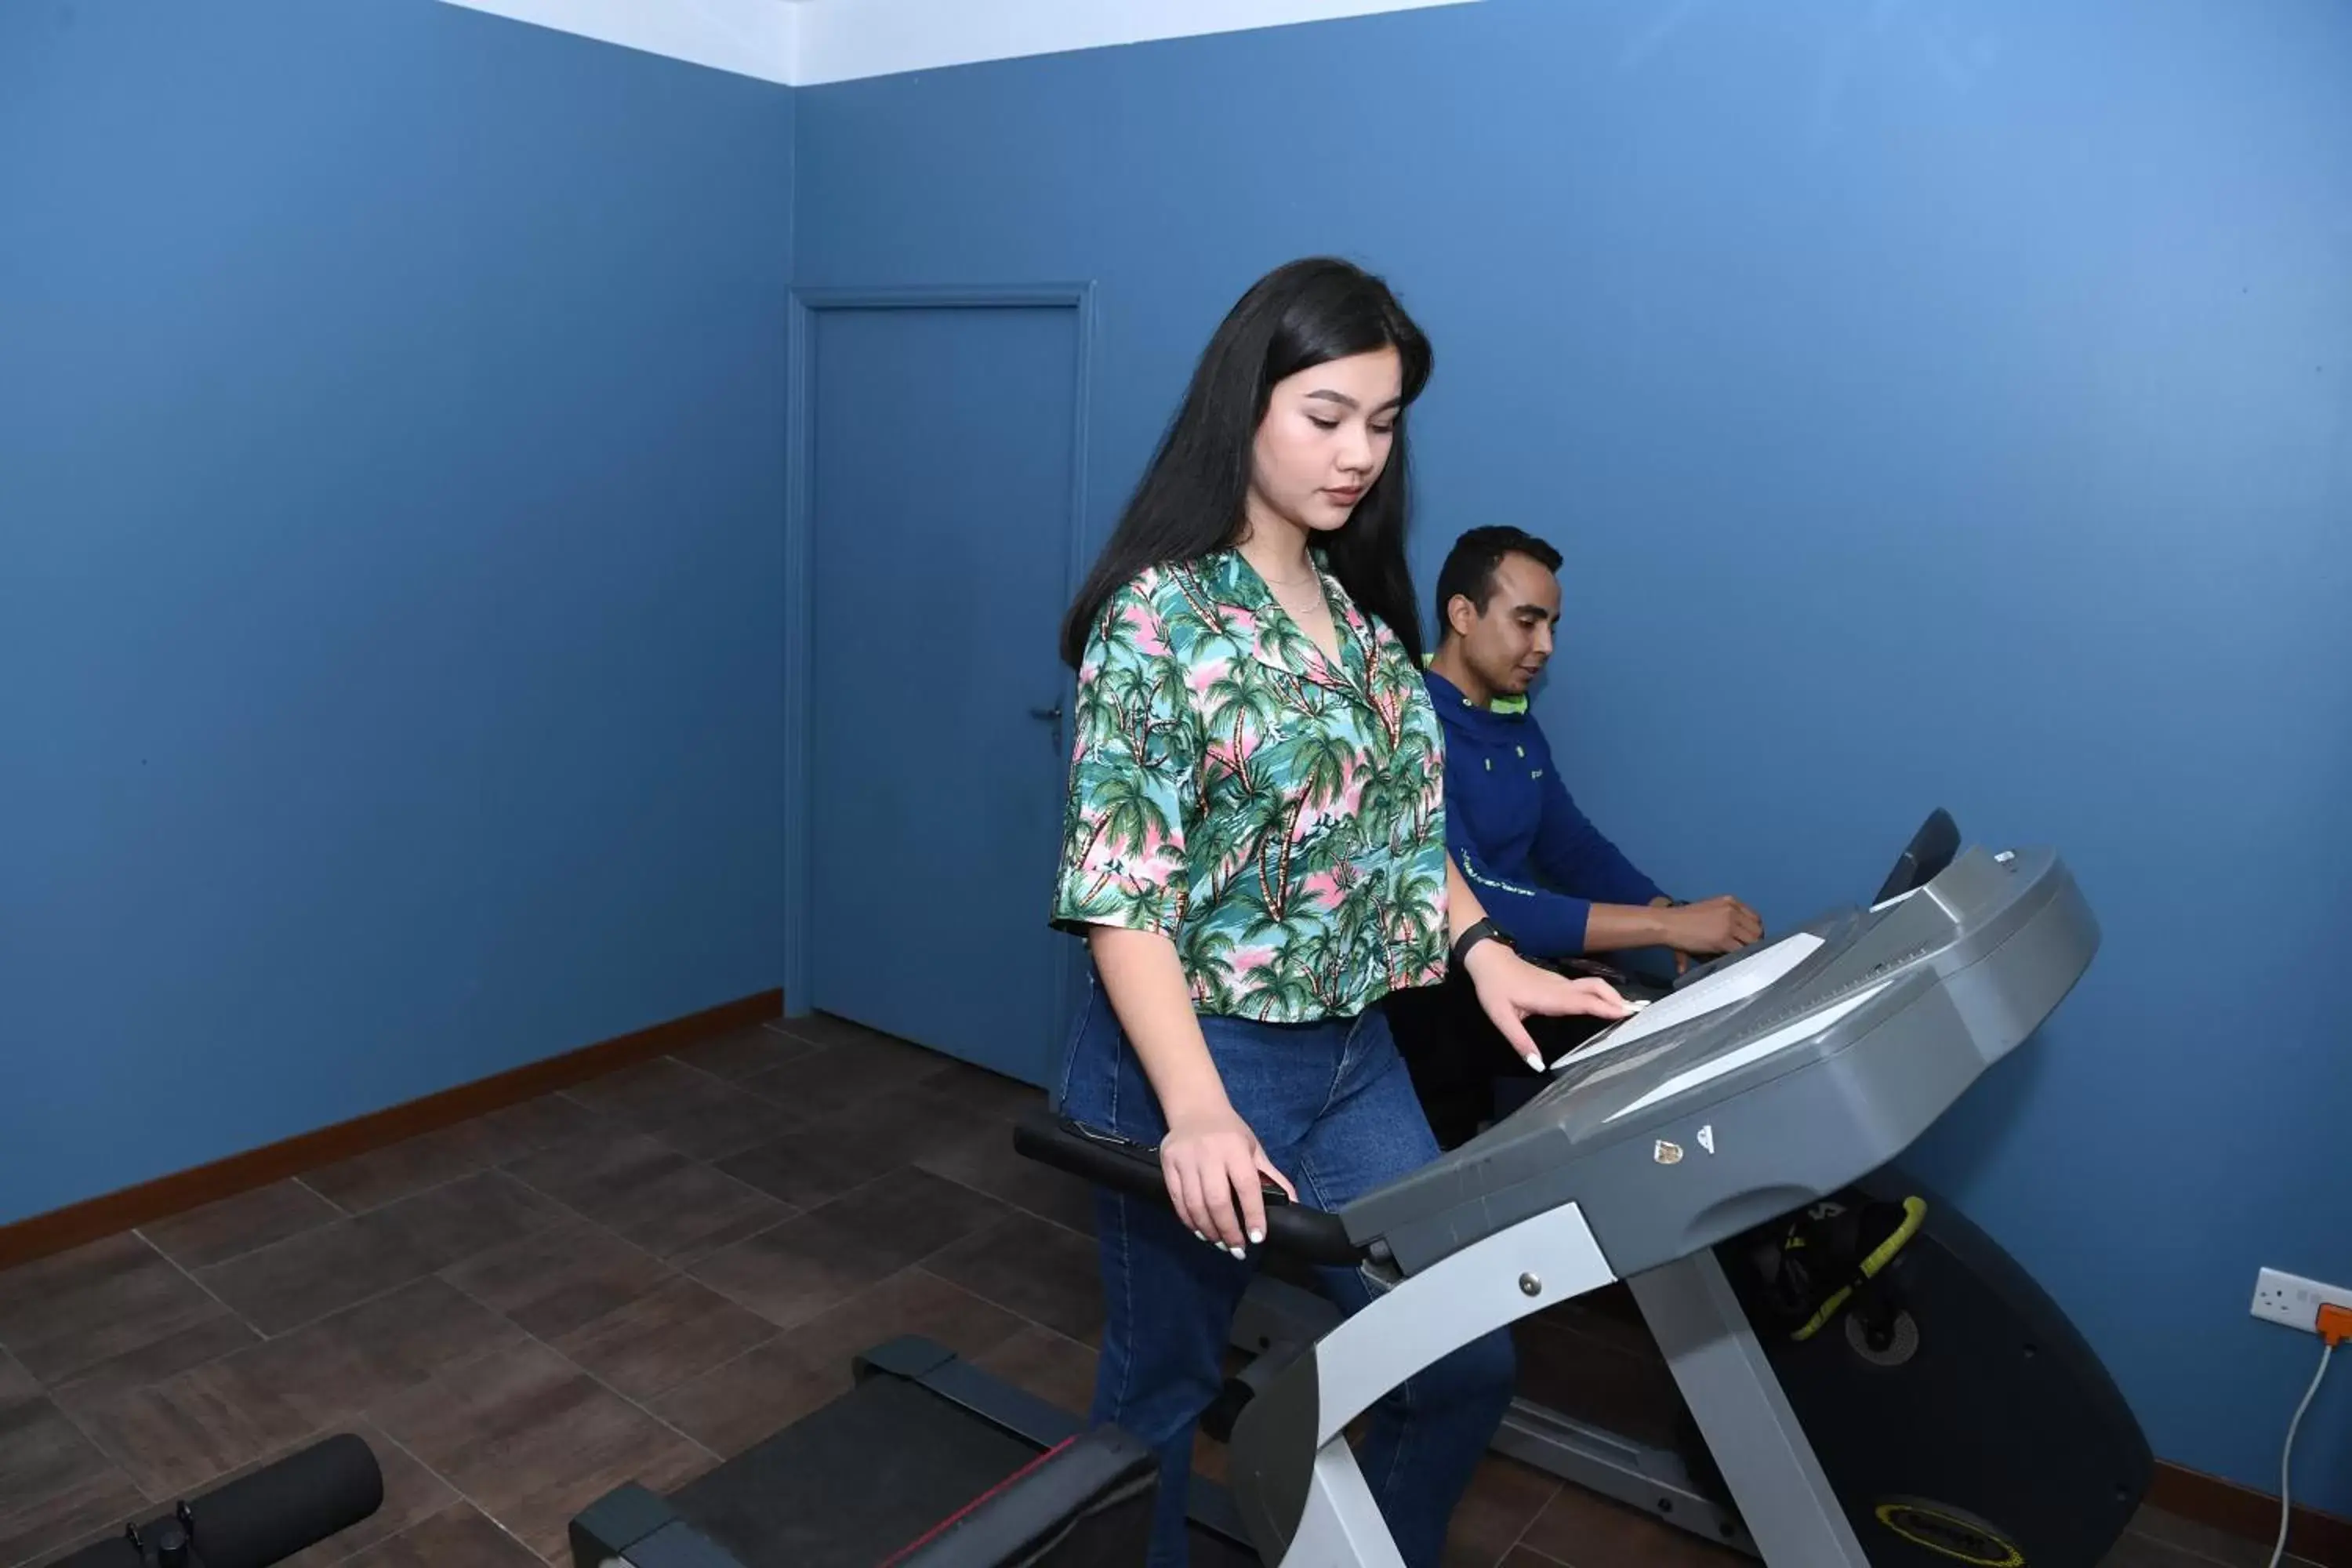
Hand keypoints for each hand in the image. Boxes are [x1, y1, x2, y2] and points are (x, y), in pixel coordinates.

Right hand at [1159, 1102, 1297, 1257]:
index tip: (1256, 1238)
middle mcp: (1208, 1153)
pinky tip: (1201, 1230)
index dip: (1252, 1215)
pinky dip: (1189, 1220)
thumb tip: (1293, 1204)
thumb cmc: (1230, 1132)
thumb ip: (1272, 1176)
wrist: (1195, 1108)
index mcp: (1235, 1148)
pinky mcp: (1168, 1163)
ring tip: (1220, 1243)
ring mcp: (1185, 1158)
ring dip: (1208, 1230)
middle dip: (1228, 1230)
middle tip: (1237, 1249)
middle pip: (1217, 1201)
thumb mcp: (1254, 1149)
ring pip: (1195, 1204)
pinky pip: (1177, 1200)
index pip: (1246, 1186)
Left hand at [1463, 942, 1635, 1071]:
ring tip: (1631, 1010)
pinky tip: (1607, 1004)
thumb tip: (1538, 1066)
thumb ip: (1520, 1041)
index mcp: (1550, 997)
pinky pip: (1585, 987)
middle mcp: (1561, 988)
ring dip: (1613, 996)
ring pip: (1593, 986)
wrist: (1488, 959)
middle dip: (1619, 1000)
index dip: (1607, 1007)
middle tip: (1641, 1013)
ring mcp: (1560, 982)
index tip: (1629, 1014)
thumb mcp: (1501, 1018)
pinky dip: (1602, 994)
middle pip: (1596, 989)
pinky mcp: (1558, 982)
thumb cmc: (1494, 988)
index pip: (1585, 1002)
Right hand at [1660, 895, 1762, 957]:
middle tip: (1743, 951)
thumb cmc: (1682, 919)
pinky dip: (1740, 957)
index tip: (1746, 940)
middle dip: (1753, 941)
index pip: (1755, 918)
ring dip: (1748, 950)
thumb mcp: (1707, 911)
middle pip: (1757, 929)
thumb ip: (1722, 921)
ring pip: (1752, 941)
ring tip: (1738, 957)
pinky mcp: (1724, 938)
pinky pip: (1741, 950)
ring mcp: (1729, 924)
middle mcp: (1732, 910)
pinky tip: (1733, 960)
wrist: (1668, 924)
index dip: (1753, 931)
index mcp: (1730, 901)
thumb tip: (1729, 940)